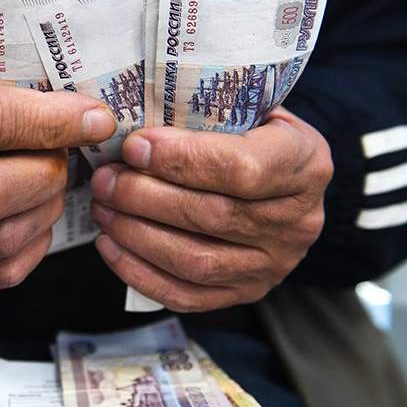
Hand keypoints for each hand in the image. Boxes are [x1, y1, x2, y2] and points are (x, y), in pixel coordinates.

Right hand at [0, 65, 115, 291]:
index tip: (95, 118)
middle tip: (61, 156)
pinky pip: (3, 270)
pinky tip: (31, 216)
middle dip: (48, 173)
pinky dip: (34, 242)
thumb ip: (2, 89)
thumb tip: (81, 110)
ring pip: (3, 237)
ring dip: (46, 208)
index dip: (48, 121)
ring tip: (47, 183)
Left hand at [90, 107, 332, 311]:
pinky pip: (186, 295)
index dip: (182, 159)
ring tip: (102, 208)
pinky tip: (110, 245)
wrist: (283, 185)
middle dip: (144, 197)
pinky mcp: (246, 293)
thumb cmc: (254, 138)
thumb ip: (207, 114)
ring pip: (195, 260)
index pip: (243, 168)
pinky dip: (139, 272)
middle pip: (211, 216)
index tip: (134, 146)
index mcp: (305, 165)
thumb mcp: (251, 111)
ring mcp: (274, 265)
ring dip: (135, 234)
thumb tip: (134, 120)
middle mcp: (298, 222)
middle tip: (104, 179)